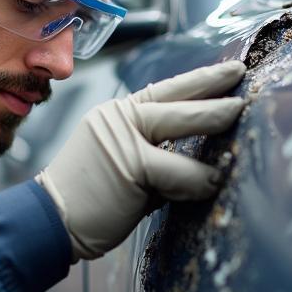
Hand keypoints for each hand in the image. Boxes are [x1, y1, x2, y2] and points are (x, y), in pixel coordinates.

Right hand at [36, 58, 245, 260]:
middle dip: (212, 83)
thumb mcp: (120, 164)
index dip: (197, 79)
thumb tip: (196, 160)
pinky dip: (200, 178)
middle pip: (175, 94)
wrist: (49, 221)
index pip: (163, 90)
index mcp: (115, 116)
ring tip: (241, 117)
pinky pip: (180, 169)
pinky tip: (213, 183)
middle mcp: (119, 118)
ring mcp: (124, 138)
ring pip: (182, 121)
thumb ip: (152, 154)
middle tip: (242, 75)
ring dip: (216, 119)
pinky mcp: (133, 165)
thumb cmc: (86, 200)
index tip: (226, 70)